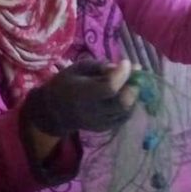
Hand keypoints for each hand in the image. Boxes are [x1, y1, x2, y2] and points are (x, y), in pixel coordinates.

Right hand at [22, 58, 137, 138]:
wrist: (55, 111)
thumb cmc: (66, 84)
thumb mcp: (78, 68)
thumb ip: (99, 66)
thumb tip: (119, 68)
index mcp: (81, 94)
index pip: (108, 88)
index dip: (121, 75)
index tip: (126, 62)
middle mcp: (92, 112)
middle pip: (122, 103)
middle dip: (133, 85)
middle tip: (135, 72)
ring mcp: (100, 123)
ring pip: (127, 110)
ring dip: (134, 94)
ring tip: (131, 81)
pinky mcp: (105, 128)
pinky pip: (125, 116)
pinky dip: (131, 104)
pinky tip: (126, 93)